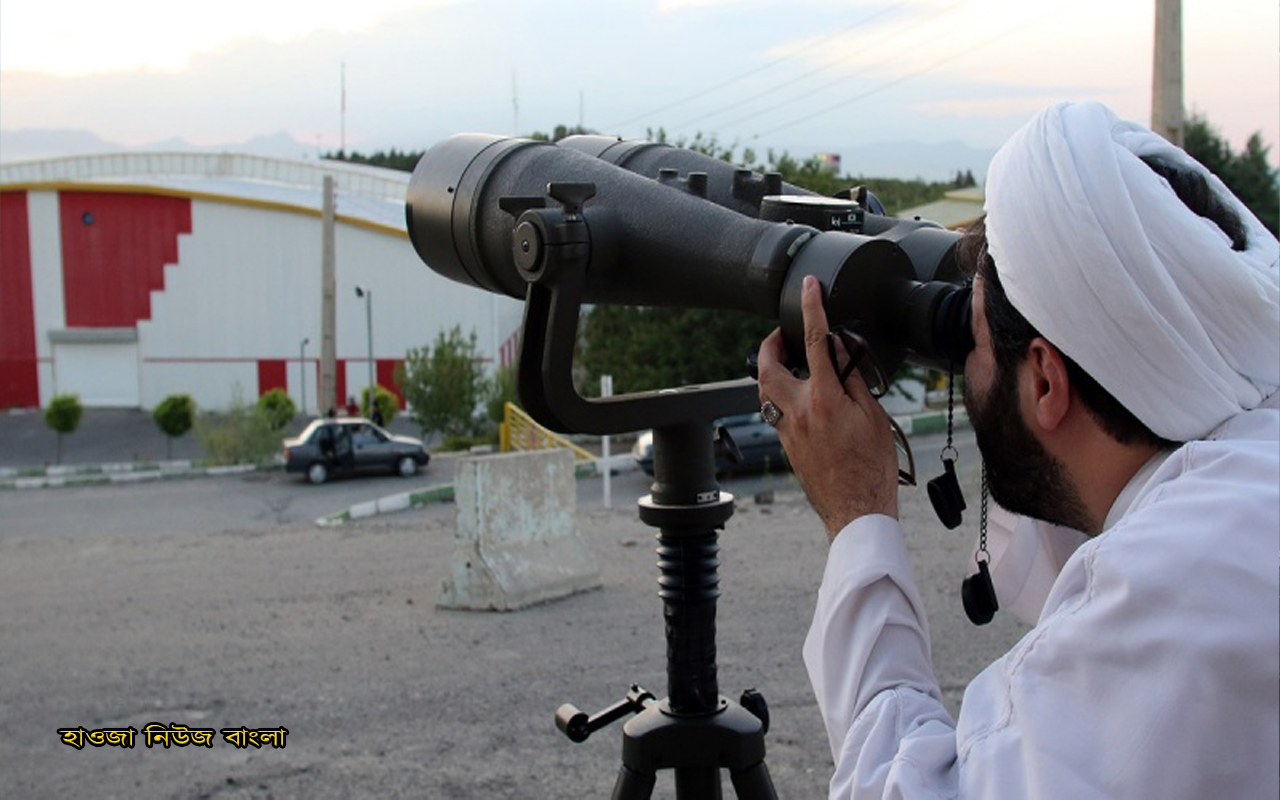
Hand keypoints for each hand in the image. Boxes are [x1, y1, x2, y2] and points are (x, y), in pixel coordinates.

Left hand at [757, 275, 898, 540]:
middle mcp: (797, 411)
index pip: (813, 340)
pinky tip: (800, 394)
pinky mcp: (786, 444)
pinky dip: (781, 392)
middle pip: (767, 365)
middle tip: (784, 333)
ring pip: (764, 389)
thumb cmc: (871, 467)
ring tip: (792, 360)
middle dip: (770, 343)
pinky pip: (774, 409)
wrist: (856, 510)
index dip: (811, 308)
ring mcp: (786, 429)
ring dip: (773, 368)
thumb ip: (853, 376)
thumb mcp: (873, 414)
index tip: (809, 287)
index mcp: (823, 398)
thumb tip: (839, 348)